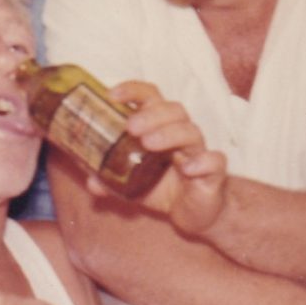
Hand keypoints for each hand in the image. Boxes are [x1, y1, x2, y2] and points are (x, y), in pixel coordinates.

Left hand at [90, 80, 227, 234]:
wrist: (196, 213)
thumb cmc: (164, 188)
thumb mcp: (132, 184)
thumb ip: (111, 180)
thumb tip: (90, 181)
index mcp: (160, 127)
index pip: (150, 98)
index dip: (133, 91)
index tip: (112, 95)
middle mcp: (180, 134)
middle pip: (172, 110)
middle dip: (150, 114)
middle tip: (130, 127)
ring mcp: (198, 152)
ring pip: (191, 132)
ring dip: (169, 134)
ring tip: (149, 143)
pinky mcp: (214, 173)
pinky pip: (215, 161)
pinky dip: (202, 161)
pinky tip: (187, 168)